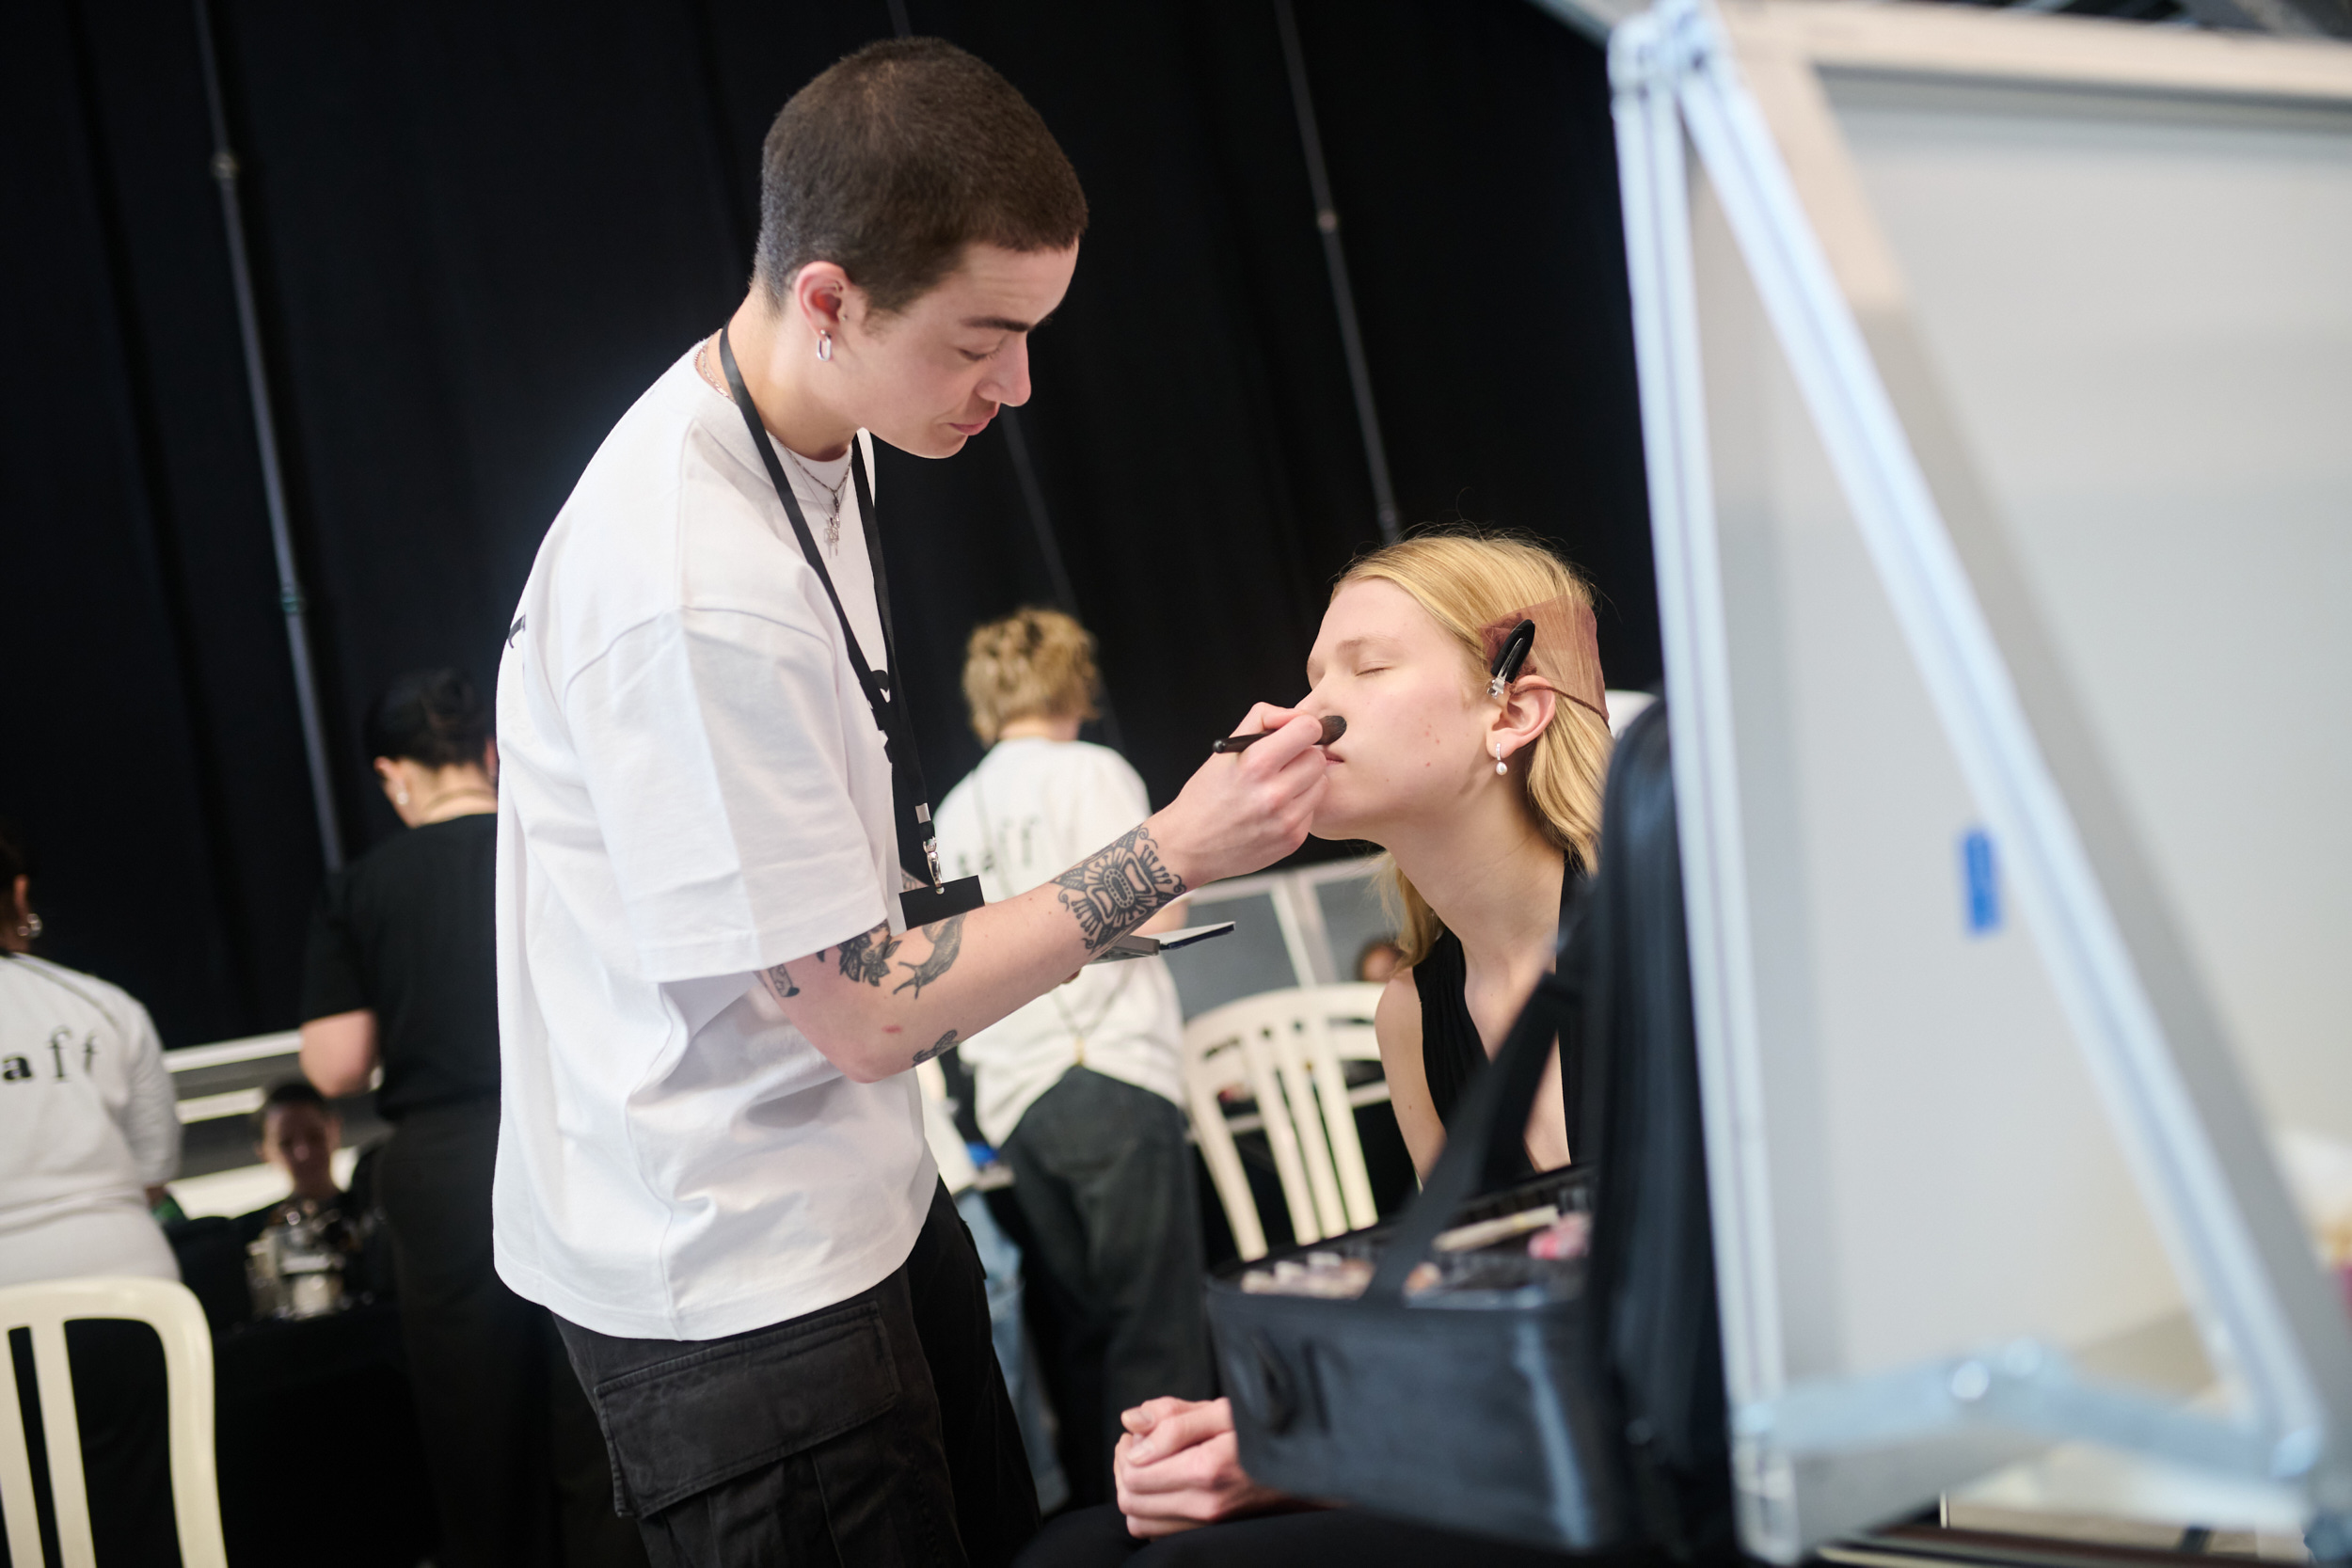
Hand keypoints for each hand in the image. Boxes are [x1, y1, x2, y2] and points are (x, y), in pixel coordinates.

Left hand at [1113, 1397, 1288, 1537]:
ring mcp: (1208, 1525)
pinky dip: (1150, 1510)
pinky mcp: (1209, 1533)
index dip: (1126, 1450)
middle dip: (1124, 1469)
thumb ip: (1174, 1417)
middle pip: (1131, 1501)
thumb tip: (1131, 1423)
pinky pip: (1158, 1532)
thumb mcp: (1224, 1410)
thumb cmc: (1264, 1433)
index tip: (1138, 1432)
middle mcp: (1205, 1506)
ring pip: (1139, 1522)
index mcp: (1206, 1470)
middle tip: (1138, 1444)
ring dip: (1134, 1491)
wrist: (1303, 1468)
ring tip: (1148, 1463)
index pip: (1135, 1473)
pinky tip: (1163, 1485)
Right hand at [1150, 706, 1328, 888]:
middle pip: (1317, 758)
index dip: (1302, 728)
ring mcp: (1286, 820)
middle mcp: (1273, 793)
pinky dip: (1298, 807)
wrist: (1189, 846)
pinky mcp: (1293, 839)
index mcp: (1256, 763)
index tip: (1294, 735)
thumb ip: (1262, 719)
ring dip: (1305, 782)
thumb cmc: (1206, 796)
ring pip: (1321, 784)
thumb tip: (1296, 715)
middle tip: (1283, 764)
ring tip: (1278, 788)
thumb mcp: (1225, 749)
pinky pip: (1312, 810)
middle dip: (1303, 756)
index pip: (1308, 729)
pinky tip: (1275, 811)